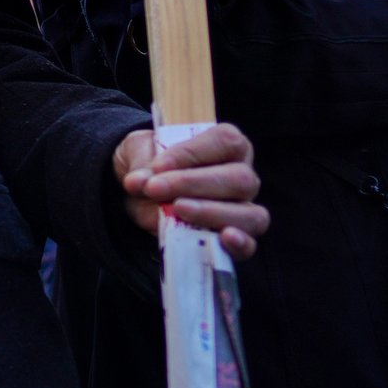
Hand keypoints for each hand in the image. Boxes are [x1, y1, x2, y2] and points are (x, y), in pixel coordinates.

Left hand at [115, 124, 268, 258]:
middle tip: (156, 188)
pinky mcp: (236, 240)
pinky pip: (249, 245)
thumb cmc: (150, 164)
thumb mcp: (138, 152)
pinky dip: (240, 244)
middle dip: (193, 184)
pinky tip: (223, 237)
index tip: (158, 165)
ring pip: (250, 214)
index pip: (226, 142)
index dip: (193, 153)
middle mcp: (243, 176)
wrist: (141, 195)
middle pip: (239, 179)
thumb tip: (137, 182)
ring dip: (211, 213)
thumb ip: (140, 162)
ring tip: (178, 209)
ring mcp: (244, 210)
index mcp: (227, 145)